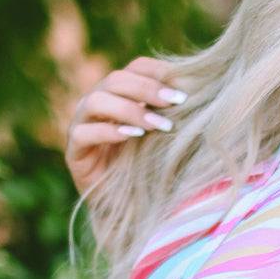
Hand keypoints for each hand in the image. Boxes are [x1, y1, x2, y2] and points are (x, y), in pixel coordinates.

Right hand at [64, 56, 188, 197]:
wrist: (127, 210)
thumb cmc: (150, 169)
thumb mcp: (165, 138)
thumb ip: (174, 115)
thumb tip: (204, 91)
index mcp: (120, 95)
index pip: (134, 68)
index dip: (158, 71)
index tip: (185, 82)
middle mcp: (97, 105)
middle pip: (116, 80)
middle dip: (148, 89)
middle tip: (177, 101)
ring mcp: (81, 125)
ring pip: (97, 101)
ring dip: (130, 110)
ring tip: (159, 125)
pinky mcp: (74, 152)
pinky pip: (84, 133)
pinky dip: (108, 131)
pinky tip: (132, 137)